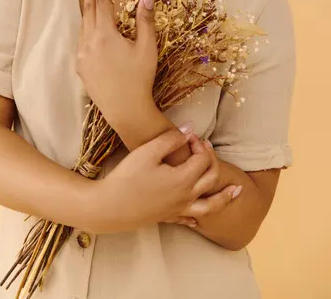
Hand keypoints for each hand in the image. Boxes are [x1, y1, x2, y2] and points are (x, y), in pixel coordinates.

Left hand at [76, 0, 157, 126]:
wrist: (125, 110)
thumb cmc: (140, 78)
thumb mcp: (147, 47)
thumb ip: (145, 19)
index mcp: (105, 35)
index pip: (103, 1)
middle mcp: (89, 42)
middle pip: (88, 10)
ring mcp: (82, 56)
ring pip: (84, 26)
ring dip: (87, 10)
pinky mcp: (81, 67)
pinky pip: (82, 42)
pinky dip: (87, 30)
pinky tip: (92, 30)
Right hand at [89, 128, 214, 233]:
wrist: (109, 207)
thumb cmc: (127, 177)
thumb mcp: (147, 151)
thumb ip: (171, 139)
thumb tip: (190, 129)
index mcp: (184, 179)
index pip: (202, 158)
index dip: (198, 144)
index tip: (187, 136)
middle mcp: (186, 196)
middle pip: (210, 177)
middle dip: (211, 159)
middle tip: (204, 146)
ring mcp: (178, 209)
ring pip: (210, 205)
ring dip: (225, 197)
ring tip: (237, 191)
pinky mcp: (167, 217)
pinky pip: (190, 217)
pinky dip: (200, 214)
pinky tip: (200, 215)